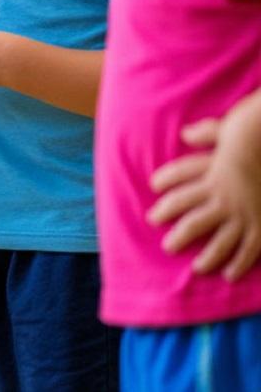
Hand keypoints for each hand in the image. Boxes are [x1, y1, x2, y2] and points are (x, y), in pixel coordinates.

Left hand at [148, 92, 260, 280]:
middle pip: (193, 222)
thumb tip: (186, 133)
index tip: (153, 188)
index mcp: (213, 175)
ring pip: (220, 242)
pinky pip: (249, 250)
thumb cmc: (259, 138)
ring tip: (197, 268)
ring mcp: (245, 215)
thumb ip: (207, 133)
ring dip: (208, 257)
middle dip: (179, 235)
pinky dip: (240, 263)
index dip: (164, 184)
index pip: (178, 182)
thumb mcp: (232, 130)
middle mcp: (225, 198)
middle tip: (167, 246)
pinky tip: (230, 274)